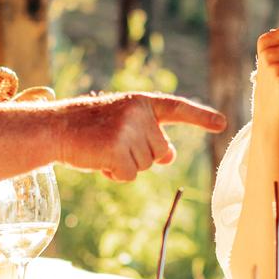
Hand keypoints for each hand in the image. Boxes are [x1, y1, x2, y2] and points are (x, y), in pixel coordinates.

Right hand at [58, 92, 227, 181]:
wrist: (55, 128)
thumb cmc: (89, 127)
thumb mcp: (123, 123)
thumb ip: (149, 135)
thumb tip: (170, 157)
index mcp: (142, 102)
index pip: (177, 108)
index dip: (200, 117)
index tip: (222, 123)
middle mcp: (140, 113)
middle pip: (162, 152)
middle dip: (142, 156)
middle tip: (113, 144)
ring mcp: (129, 131)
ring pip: (146, 166)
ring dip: (126, 165)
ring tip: (103, 149)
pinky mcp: (117, 150)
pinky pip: (130, 176)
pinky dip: (116, 175)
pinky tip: (99, 160)